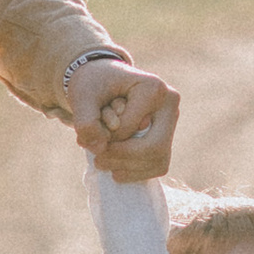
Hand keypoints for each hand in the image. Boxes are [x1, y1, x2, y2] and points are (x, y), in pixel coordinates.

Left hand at [69, 56, 179, 179]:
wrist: (102, 80)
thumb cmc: (93, 85)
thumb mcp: (82, 97)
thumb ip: (86, 122)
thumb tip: (100, 148)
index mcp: (154, 88)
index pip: (133, 127)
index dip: (110, 138)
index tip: (92, 136)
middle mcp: (170, 105)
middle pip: (155, 147)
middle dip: (123, 158)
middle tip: (98, 160)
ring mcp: (171, 123)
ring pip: (158, 159)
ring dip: (128, 168)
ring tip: (102, 163)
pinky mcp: (167, 138)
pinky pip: (158, 165)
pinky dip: (137, 173)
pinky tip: (116, 170)